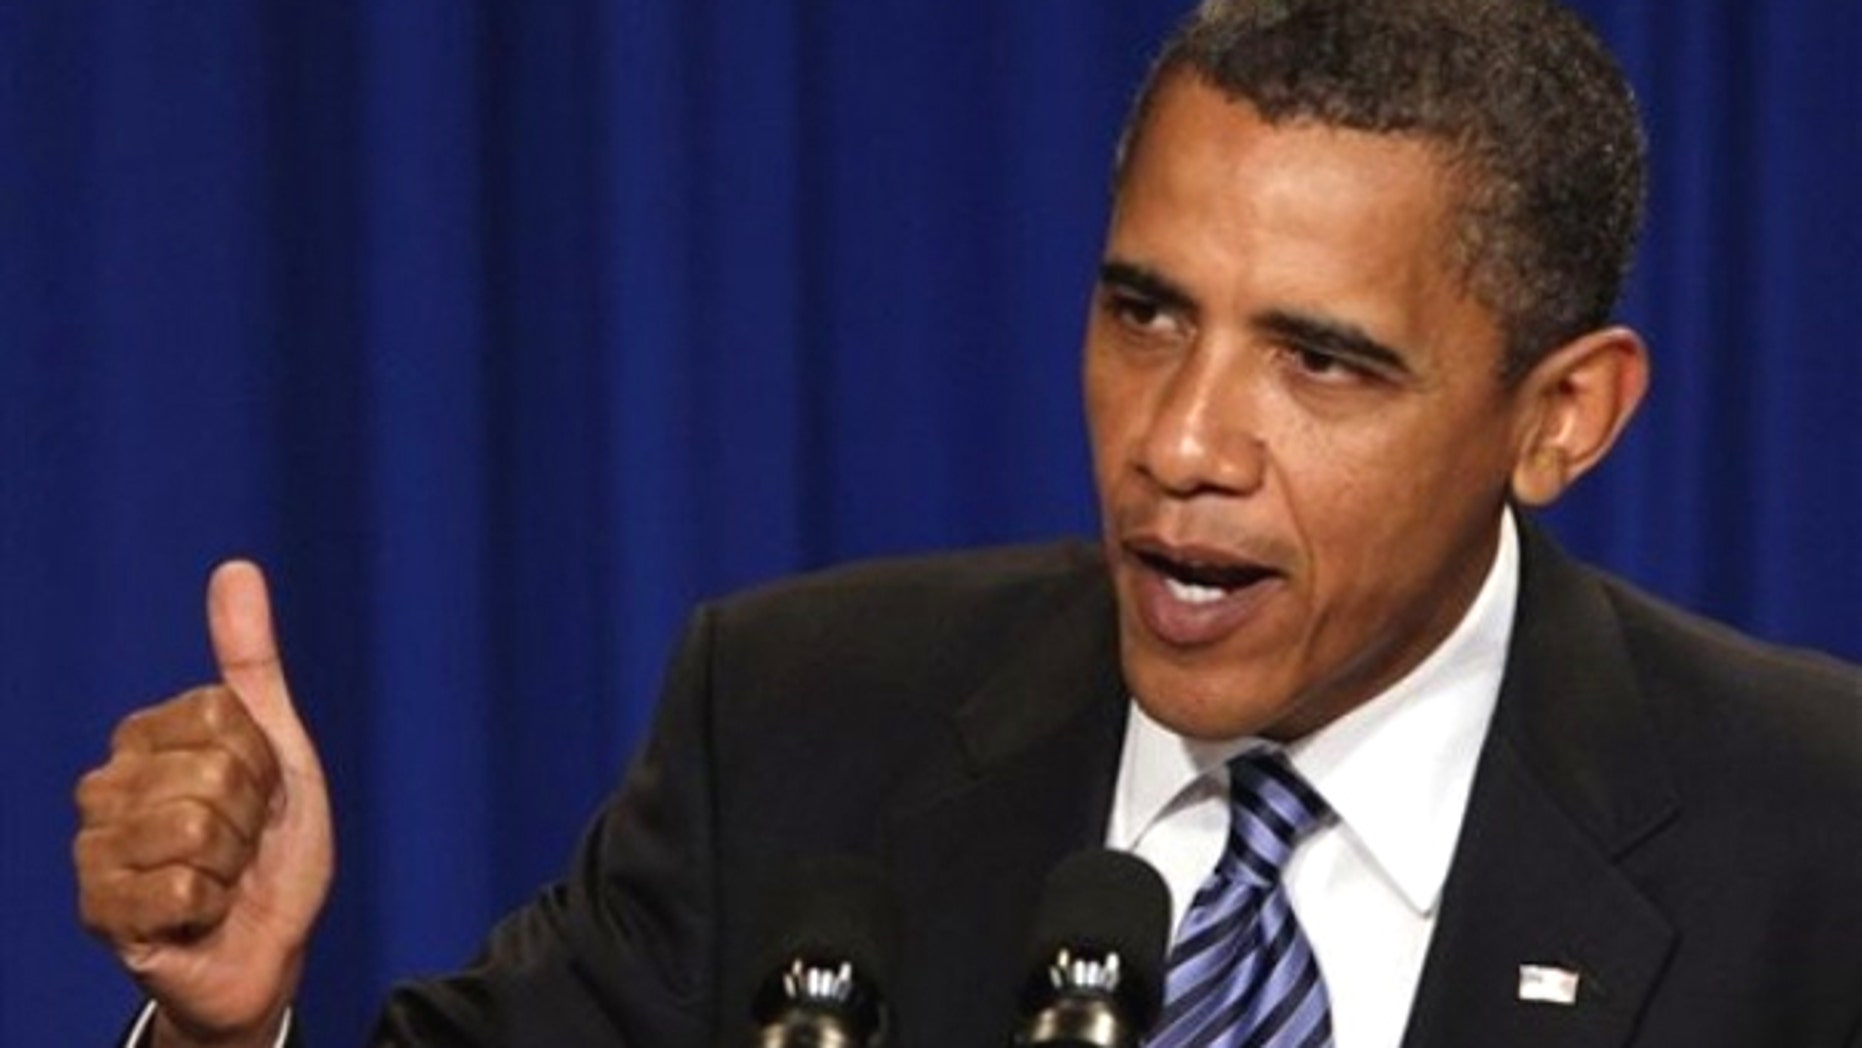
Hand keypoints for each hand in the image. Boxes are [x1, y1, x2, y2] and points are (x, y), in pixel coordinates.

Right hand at [75, 562, 333, 1047]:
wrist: (264, 944)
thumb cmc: (271, 846)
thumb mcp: (278, 746)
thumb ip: (251, 660)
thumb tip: (236, 568)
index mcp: (145, 735)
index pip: (224, 715)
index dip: (265, 760)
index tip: (261, 791)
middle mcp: (105, 784)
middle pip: (211, 772)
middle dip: (250, 816)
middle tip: (243, 843)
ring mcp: (94, 847)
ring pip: (194, 830)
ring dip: (230, 864)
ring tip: (221, 876)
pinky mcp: (99, 909)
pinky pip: (179, 889)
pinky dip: (208, 906)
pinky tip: (198, 912)